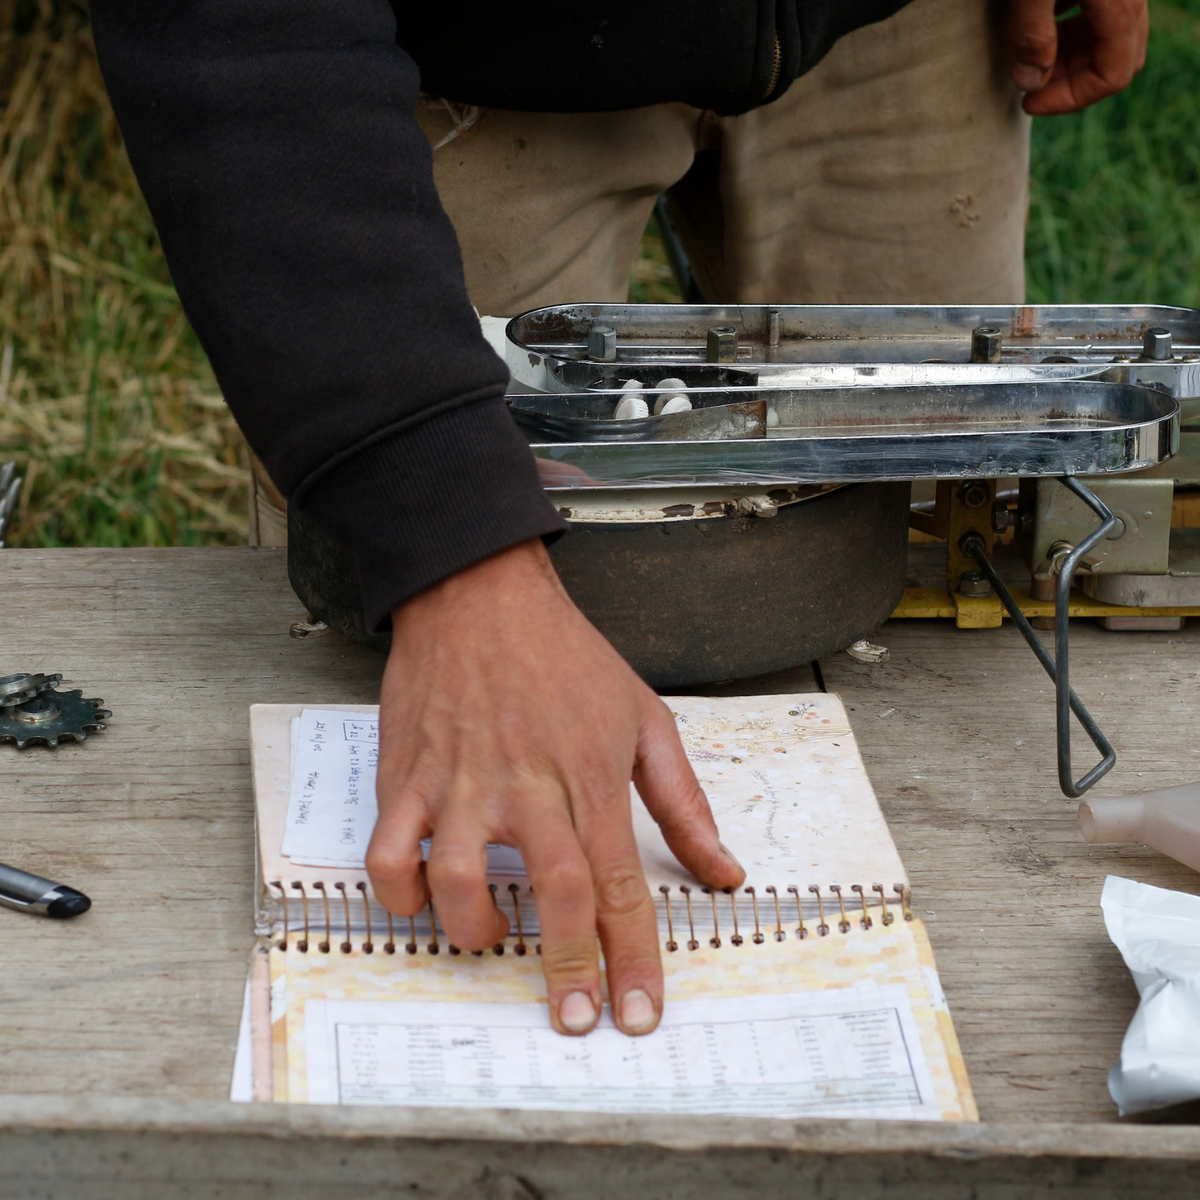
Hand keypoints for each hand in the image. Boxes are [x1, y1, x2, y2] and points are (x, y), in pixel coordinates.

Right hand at [366, 538, 744, 1034]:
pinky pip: (386, 853)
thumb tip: (724, 871)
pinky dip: (398, 893)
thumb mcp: (645, 717)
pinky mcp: (406, 776)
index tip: (639, 1014)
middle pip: (555, 892)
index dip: (633, 959)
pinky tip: (421, 895)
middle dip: (569, 968)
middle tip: (573, 1018)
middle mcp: (525, 785)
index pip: (620, 884)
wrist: (480, 594)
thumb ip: (683, 802)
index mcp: (588, 774)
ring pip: (456, 881)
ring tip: (491, 937)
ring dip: (473, 931)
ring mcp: (458, 782)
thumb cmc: (566, 657)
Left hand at [1008, 0, 1147, 115]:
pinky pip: (1100, 11)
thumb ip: (1031, 37)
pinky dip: (1071, 26)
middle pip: (1114, 59)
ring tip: (1027, 56)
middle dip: (1069, 80)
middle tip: (1027, 83)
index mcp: (1121, 7)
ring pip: (1108, 36)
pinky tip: (1040, 20)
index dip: (1068, 100)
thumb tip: (1030, 83)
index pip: (1112, 76)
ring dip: (1069, 55)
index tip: (1028, 103)